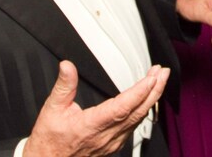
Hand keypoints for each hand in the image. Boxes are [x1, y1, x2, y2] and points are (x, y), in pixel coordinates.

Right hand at [23, 60, 169, 156]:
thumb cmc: (49, 141)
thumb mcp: (52, 109)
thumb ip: (63, 86)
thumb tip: (67, 66)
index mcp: (92, 126)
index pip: (123, 107)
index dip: (140, 91)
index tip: (152, 77)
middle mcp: (106, 136)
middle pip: (137, 112)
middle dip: (154, 90)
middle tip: (162, 73)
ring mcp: (112, 142)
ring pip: (138, 119)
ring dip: (150, 98)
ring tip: (158, 80)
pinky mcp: (113, 145)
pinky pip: (133, 126)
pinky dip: (143, 110)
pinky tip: (146, 100)